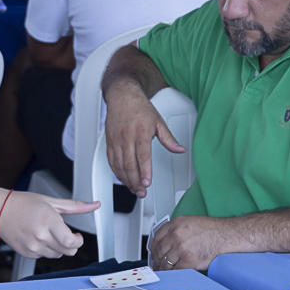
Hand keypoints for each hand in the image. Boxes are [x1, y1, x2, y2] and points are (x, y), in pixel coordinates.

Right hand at [0, 191, 97, 258]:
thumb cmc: (23, 204)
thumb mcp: (51, 202)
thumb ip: (76, 206)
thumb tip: (95, 205)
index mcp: (48, 220)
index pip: (71, 242)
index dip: (78, 241)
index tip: (77, 236)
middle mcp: (40, 235)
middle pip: (67, 251)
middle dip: (71, 245)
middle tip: (66, 235)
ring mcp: (33, 246)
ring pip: (57, 255)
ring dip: (58, 247)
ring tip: (48, 233)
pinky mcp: (27, 253)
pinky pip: (45, 256)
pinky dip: (46, 249)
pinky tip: (38, 237)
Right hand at [104, 80, 183, 197]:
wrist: (122, 97)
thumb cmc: (139, 108)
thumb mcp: (158, 121)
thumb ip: (169, 138)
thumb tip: (179, 149)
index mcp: (140, 133)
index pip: (143, 156)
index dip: (145, 171)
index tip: (147, 183)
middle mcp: (126, 138)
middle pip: (130, 165)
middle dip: (136, 181)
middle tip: (142, 192)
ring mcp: (116, 141)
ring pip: (119, 165)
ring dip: (126, 180)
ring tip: (134, 188)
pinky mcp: (109, 142)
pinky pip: (111, 161)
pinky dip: (116, 172)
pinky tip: (122, 178)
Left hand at [150, 215, 237, 270]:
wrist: (226, 235)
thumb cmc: (211, 229)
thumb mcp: (189, 222)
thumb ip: (176, 229)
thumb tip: (165, 242)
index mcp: (175, 224)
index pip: (157, 237)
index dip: (153, 248)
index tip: (153, 253)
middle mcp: (176, 235)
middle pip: (159, 251)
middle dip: (157, 260)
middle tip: (156, 265)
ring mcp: (182, 248)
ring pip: (166, 262)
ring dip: (163, 269)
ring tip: (163, 271)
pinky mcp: (189, 261)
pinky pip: (176, 270)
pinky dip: (173, 273)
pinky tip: (173, 274)